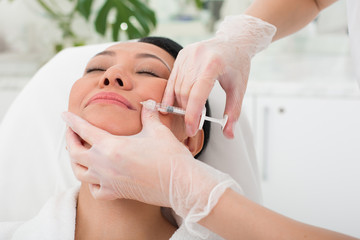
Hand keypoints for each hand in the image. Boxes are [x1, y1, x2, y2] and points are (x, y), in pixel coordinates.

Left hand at [62, 101, 238, 235]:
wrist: (180, 184)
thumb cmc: (169, 157)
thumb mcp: (158, 130)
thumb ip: (148, 115)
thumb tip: (148, 103)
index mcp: (112, 146)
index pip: (84, 130)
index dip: (72, 121)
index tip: (64, 115)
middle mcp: (104, 165)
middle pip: (75, 152)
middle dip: (70, 139)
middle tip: (71, 132)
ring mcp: (108, 181)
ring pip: (79, 172)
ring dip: (75, 161)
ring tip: (77, 153)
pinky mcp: (116, 193)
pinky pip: (94, 190)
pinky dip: (90, 182)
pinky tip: (95, 177)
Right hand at [162, 15, 275, 137]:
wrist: (233, 42)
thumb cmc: (237, 65)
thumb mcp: (239, 89)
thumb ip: (233, 113)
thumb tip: (229, 134)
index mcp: (213, 64)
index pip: (197, 94)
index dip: (192, 115)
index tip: (192, 130)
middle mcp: (197, 58)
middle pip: (185, 92)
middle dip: (187, 112)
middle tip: (193, 125)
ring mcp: (187, 55)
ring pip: (176, 87)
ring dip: (179, 104)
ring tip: (188, 115)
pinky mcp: (181, 55)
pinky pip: (173, 79)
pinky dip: (171, 94)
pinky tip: (171, 106)